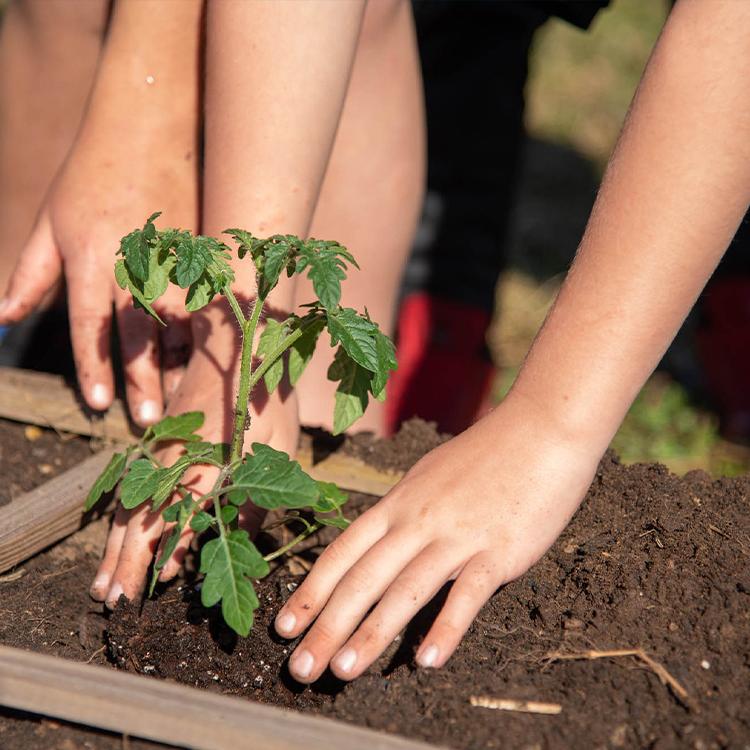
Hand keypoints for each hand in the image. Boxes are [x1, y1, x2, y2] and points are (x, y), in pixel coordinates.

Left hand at [0, 108, 196, 423]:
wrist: (153, 124)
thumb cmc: (91, 173)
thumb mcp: (51, 222)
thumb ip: (30, 274)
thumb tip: (1, 319)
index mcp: (92, 258)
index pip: (91, 324)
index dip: (94, 367)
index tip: (98, 404)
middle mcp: (134, 263)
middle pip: (140, 334)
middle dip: (144, 380)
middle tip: (151, 422)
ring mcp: (175, 257)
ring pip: (182, 323)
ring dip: (182, 363)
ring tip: (184, 398)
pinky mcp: (205, 251)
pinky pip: (207, 300)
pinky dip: (205, 331)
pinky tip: (207, 356)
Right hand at [89, 307, 299, 606]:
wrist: (234, 349)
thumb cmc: (266, 401)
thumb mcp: (279, 448)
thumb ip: (258, 496)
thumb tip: (236, 541)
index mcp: (211, 458)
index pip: (185, 513)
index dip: (174, 549)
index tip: (164, 583)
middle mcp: (176, 458)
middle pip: (145, 517)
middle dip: (129, 563)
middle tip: (115, 604)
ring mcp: (159, 451)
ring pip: (129, 507)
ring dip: (114, 549)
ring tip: (102, 588)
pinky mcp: (154, 445)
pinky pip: (130, 491)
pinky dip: (119, 523)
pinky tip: (114, 545)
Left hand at [273, 393, 600, 681]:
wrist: (541, 428)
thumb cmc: (486, 454)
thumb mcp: (429, 476)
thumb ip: (404, 510)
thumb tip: (379, 539)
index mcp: (398, 502)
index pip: (342, 553)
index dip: (310, 592)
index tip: (282, 627)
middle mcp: (418, 520)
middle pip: (363, 579)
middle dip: (326, 626)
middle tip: (300, 670)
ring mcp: (457, 535)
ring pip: (405, 590)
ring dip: (371, 634)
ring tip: (344, 671)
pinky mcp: (498, 550)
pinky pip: (467, 595)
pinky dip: (446, 628)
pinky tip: (427, 661)